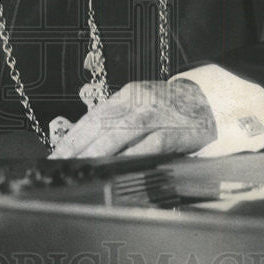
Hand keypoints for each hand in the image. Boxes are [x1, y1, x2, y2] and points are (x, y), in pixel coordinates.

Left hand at [48, 78, 217, 158]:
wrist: (209, 102)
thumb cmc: (168, 109)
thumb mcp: (140, 106)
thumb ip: (116, 121)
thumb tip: (83, 145)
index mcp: (127, 95)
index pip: (93, 117)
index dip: (72, 137)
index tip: (55, 155)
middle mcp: (139, 102)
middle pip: (101, 124)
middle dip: (77, 146)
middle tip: (59, 165)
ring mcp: (156, 115)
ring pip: (121, 132)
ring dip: (98, 152)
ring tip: (79, 168)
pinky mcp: (175, 131)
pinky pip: (149, 145)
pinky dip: (131, 156)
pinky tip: (116, 168)